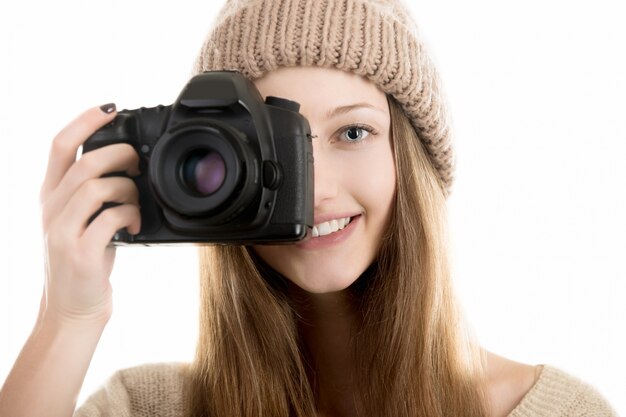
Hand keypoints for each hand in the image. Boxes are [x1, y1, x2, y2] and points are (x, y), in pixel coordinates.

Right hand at [38, 104, 140, 324]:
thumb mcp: (79, 221)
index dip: (85, 120)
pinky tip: (137, 225)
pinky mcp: (80, 252)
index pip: (60, 145)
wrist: (71, 310)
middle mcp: (51, 209)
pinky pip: (110, 218)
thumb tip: (128, 164)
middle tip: (138, 163)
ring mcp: (62, 231)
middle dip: (120, 154)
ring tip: (137, 203)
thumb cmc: (83, 261)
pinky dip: (131, 216)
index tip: (111, 107)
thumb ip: (92, 194)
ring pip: (96, 186)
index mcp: (51, 196)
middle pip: (84, 161)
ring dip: (128, 189)